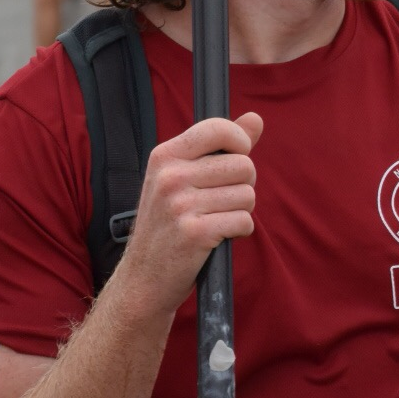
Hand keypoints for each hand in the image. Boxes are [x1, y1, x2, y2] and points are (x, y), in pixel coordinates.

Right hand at [113, 112, 263, 319]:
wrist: (142, 279)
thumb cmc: (169, 224)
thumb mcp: (184, 178)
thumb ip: (222, 147)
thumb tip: (256, 118)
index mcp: (164, 156)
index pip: (219, 128)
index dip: (240, 143)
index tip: (235, 158)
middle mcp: (169, 177)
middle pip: (244, 165)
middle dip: (242, 185)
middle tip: (217, 203)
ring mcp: (180, 205)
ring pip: (248, 194)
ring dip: (240, 211)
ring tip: (213, 221)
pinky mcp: (194, 233)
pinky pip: (245, 221)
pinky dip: (239, 231)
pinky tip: (216, 238)